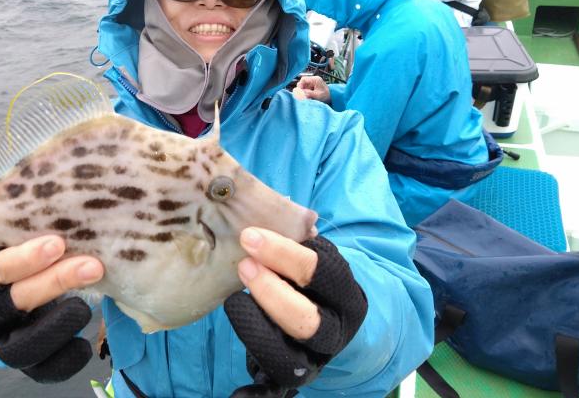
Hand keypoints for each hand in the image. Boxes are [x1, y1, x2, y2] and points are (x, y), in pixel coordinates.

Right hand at [0, 235, 104, 382]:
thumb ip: (26, 223)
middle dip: (54, 283)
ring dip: (58, 324)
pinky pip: (39, 371)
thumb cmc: (18, 252)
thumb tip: (69, 191)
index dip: (23, 259)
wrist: (8, 291)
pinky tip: (83, 344)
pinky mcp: (22, 361)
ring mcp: (0, 339)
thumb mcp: (13, 234)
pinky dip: (64, 361)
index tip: (58, 242)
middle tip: (92, 266)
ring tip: (87, 305)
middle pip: (13, 302)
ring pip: (21, 344)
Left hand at [225, 228, 367, 396]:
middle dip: (271, 294)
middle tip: (243, 267)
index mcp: (345, 294)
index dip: (286, 255)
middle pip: (306, 321)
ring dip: (255, 329)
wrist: (335, 316)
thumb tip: (263, 201)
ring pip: (285, 356)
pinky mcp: (291, 377)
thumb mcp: (314, 254)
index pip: (324, 273)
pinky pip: (274, 393)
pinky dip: (255, 396)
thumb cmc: (312, 275)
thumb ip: (296, 235)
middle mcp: (334, 331)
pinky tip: (235, 397)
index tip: (251, 236)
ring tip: (234, 301)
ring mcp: (312, 358)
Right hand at [294, 76, 330, 103]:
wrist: (332, 97)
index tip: (299, 91)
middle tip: (301, 95)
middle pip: (303, 82)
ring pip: (304, 86)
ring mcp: (313, 83)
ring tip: (305, 96)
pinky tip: (308, 96)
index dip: (300, 85)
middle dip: (301, 89)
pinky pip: (306, 88)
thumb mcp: (317, 95)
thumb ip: (308, 94)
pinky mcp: (313, 86)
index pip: (304, 79)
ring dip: (303, 91)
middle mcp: (314, 79)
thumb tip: (300, 93)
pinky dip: (306, 92)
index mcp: (315, 79)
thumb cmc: (326, 95)